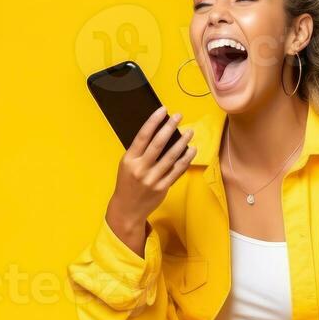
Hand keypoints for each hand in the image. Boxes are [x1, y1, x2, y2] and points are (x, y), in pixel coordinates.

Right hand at [109, 105, 196, 227]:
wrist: (127, 209)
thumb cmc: (128, 183)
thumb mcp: (127, 165)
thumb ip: (140, 151)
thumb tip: (159, 132)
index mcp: (129, 160)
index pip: (143, 136)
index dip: (154, 121)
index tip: (163, 110)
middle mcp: (140, 169)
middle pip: (158, 144)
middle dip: (169, 127)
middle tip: (178, 116)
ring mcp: (152, 179)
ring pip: (171, 157)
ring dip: (182, 142)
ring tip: (189, 131)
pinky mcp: (162, 188)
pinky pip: (177, 171)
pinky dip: (186, 159)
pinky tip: (191, 150)